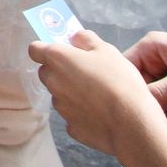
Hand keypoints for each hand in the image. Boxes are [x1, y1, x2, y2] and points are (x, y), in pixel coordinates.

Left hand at [29, 29, 166, 161]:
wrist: (131, 121)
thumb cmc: (118, 79)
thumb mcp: (106, 49)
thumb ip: (85, 39)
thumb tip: (74, 38)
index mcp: (57, 59)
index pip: (35, 49)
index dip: (45, 48)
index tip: (61, 50)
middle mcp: (53, 83)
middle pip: (46, 72)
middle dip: (60, 70)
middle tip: (84, 71)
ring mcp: (61, 108)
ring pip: (59, 95)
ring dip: (71, 92)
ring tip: (98, 94)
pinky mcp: (71, 128)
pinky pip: (73, 116)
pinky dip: (82, 113)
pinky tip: (101, 113)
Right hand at [124, 32, 166, 148]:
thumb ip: (160, 94)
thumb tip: (133, 108)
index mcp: (151, 48)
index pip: (126, 71)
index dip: (125, 94)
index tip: (129, 118)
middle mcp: (156, 61)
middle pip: (141, 92)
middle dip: (153, 114)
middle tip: (162, 135)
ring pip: (156, 104)